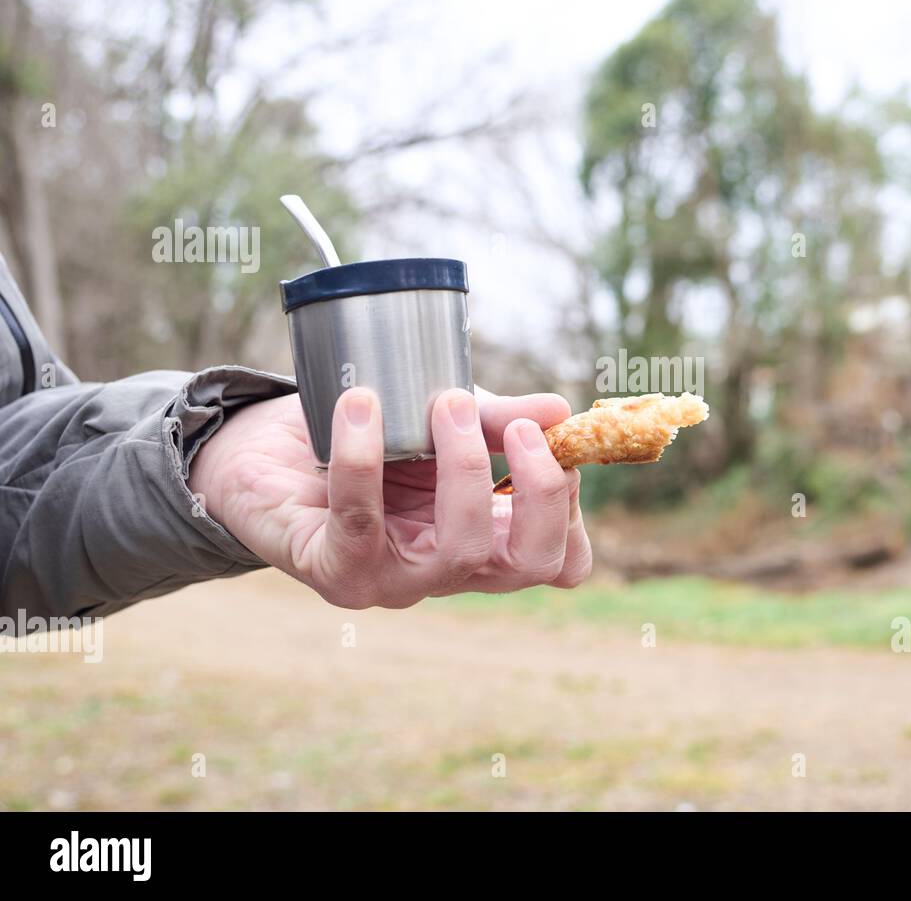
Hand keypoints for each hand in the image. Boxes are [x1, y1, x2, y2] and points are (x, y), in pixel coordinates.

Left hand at [187, 387, 591, 607]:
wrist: (264, 451)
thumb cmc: (365, 440)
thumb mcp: (439, 419)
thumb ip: (495, 419)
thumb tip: (559, 410)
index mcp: (485, 539)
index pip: (560, 558)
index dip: (573, 507)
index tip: (556, 442)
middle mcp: (450, 571)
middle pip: (531, 564)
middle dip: (539, 493)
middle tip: (520, 429)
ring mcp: (396, 581)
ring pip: (460, 550)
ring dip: (464, 467)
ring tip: (446, 403)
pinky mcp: (336, 571)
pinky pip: (360, 520)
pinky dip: (363, 458)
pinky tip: (361, 405)